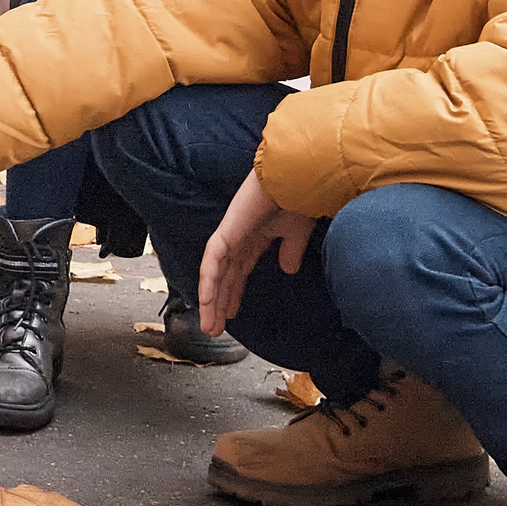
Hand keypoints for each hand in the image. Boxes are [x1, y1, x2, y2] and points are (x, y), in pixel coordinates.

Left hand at [196, 166, 315, 336]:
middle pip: (225, 277)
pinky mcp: (227, 232)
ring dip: (212, 301)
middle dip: (220, 303)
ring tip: (210, 326)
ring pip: (216, 275)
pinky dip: (209, 283)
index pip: (239, 270)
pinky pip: (213, 262)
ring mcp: (230, 234)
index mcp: (254, 236)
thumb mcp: (296, 233)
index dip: (234, 293)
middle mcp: (239, 237)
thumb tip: (287, 270)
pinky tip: (207, 303)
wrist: (297, 177)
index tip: (232, 314)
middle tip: (215, 328)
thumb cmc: (299, 198)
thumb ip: (289, 251)